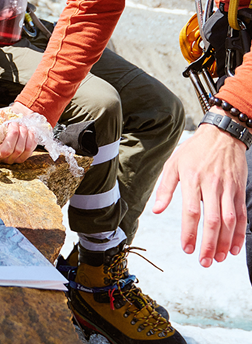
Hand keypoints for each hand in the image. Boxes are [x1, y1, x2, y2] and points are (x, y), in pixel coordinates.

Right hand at [0, 101, 37, 165]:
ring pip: (19, 150)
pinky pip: (29, 149)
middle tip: (14, 123)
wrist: (21, 118)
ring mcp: (11, 159)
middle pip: (6, 151)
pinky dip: (30, 137)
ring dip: (22, 133)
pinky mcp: (23, 158)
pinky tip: (28, 131)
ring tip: (20, 125)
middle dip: (12, 134)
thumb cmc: (6, 118)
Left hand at [152, 114, 246, 266]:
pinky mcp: (239, 190)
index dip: (189, 232)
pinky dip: (239, 234)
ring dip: (224, 242)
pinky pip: (241, 215)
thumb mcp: (174, 163)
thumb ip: (165, 188)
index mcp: (192, 178)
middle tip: (203, 261)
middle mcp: (211, 184)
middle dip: (208, 243)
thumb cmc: (194, 150)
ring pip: (229, 220)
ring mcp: (228, 188)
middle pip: (212, 219)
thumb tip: (156, 209)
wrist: (222, 135)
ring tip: (217, 258)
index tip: (186, 248)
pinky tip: (233, 248)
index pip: (191, 210)